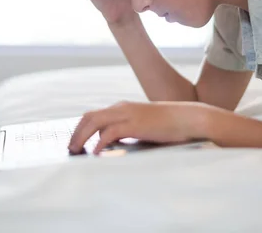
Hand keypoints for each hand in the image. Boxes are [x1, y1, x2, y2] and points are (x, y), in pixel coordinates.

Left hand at [68, 101, 211, 154]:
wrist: (190, 118)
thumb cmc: (171, 125)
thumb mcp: (145, 126)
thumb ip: (129, 131)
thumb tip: (115, 144)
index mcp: (124, 108)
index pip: (94, 115)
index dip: (81, 128)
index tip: (75, 142)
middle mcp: (122, 108)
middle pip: (89, 117)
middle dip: (76, 132)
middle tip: (71, 149)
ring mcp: (128, 114)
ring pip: (94, 122)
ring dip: (82, 137)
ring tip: (77, 151)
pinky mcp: (135, 125)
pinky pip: (109, 133)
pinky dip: (99, 143)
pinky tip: (96, 153)